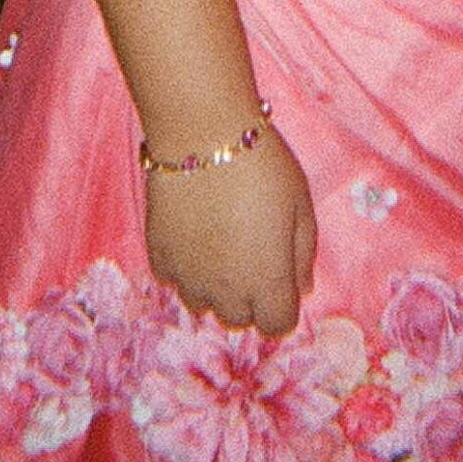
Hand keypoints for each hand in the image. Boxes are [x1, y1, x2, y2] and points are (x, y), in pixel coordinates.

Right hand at [145, 132, 316, 337]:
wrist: (202, 135)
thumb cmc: (263, 166)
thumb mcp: (301, 205)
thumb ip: (304, 253)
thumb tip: (303, 289)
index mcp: (266, 283)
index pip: (277, 326)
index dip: (283, 306)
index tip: (282, 280)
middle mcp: (225, 291)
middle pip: (238, 320)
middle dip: (249, 299)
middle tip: (252, 257)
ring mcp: (187, 277)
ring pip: (202, 306)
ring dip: (215, 288)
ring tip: (220, 247)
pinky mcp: (158, 256)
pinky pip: (173, 280)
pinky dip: (185, 268)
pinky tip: (193, 235)